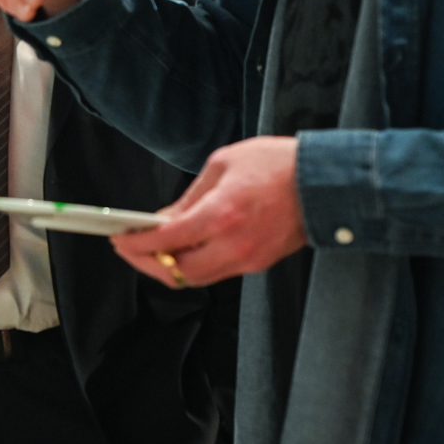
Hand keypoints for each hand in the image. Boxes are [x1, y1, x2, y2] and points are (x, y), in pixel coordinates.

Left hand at [112, 137, 307, 288]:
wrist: (324, 182)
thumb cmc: (277, 165)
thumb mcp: (222, 165)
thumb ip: (188, 198)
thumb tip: (164, 219)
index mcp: (221, 214)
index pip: (166, 241)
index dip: (136, 244)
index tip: (119, 238)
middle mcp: (233, 245)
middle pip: (177, 272)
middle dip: (146, 263)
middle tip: (128, 248)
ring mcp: (248, 259)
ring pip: (196, 278)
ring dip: (169, 268)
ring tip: (150, 249)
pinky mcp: (258, 264)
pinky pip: (217, 273)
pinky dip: (194, 265)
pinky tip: (183, 248)